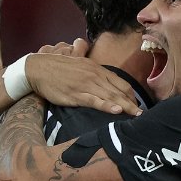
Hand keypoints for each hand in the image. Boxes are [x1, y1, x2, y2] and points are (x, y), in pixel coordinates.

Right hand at [26, 38, 142, 116]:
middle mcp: (94, 76)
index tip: (136, 105)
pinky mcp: (75, 95)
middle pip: (118, 91)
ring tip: (136, 115)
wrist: (38, 69)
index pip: (120, 82)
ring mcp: (85, 85)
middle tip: (142, 115)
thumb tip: (103, 81)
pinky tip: (116, 111)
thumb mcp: (79, 65)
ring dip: (125, 107)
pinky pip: (94, 101)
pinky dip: (106, 106)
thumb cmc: (58, 68)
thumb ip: (93, 73)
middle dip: (132, 104)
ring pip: (110, 97)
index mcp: (96, 69)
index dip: (130, 95)